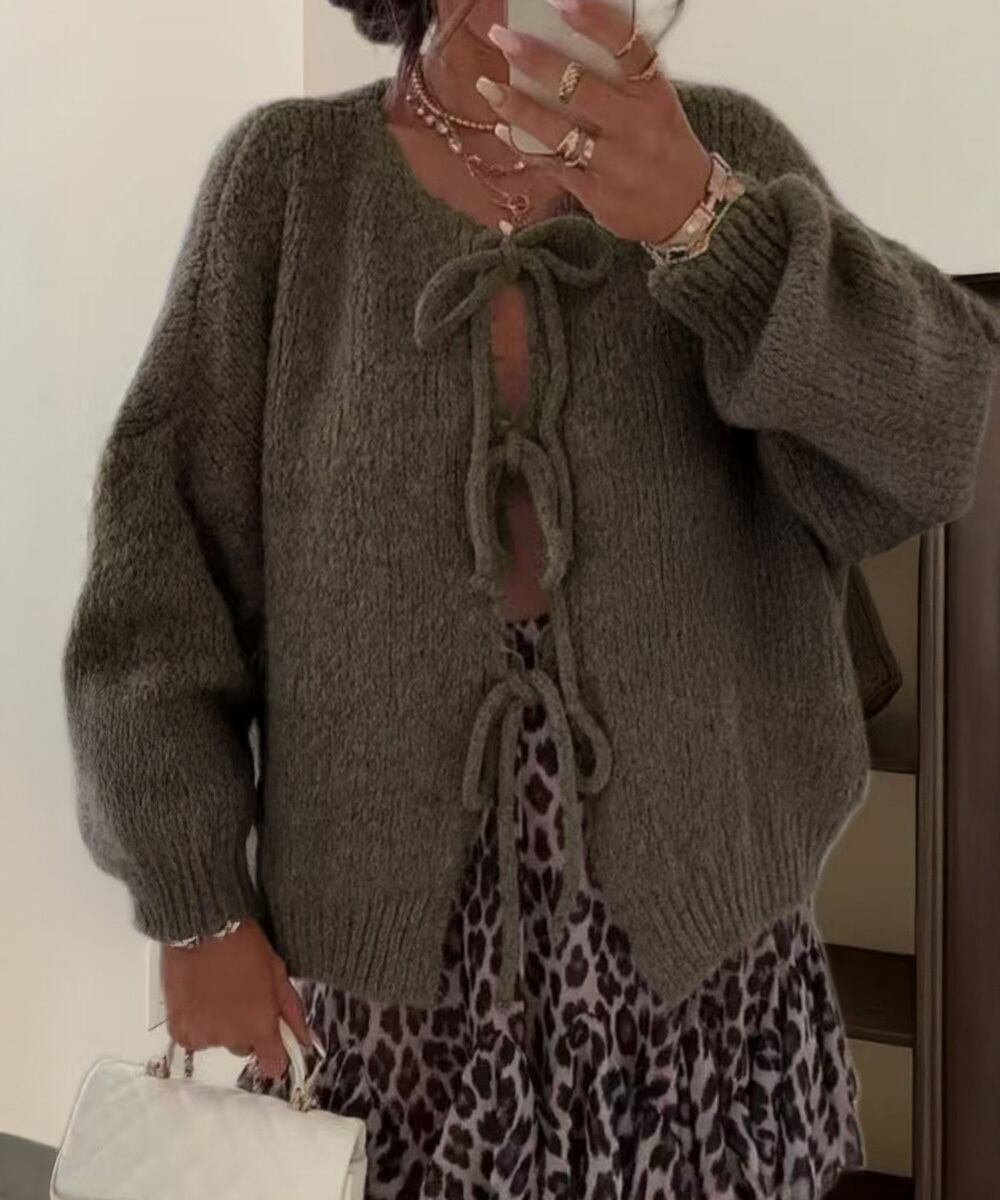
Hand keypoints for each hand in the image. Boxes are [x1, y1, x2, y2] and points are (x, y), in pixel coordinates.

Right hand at [161, 918, 311, 1079]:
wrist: (202, 928)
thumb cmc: (242, 945)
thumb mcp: (278, 973)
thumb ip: (293, 1013)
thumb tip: (305, 1040)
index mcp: (260, 1026)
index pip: (274, 1065)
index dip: (276, 1053)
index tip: (274, 1040)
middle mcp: (231, 1038)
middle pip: (245, 1048)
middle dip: (246, 1028)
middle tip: (243, 996)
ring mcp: (203, 1036)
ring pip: (218, 1041)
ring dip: (220, 1025)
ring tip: (219, 991)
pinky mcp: (179, 1029)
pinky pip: (193, 1039)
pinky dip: (197, 1024)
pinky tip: (201, 998)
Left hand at [475, 0, 713, 243]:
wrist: (687, 209)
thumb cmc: (662, 145)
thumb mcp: (655, 104)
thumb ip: (619, 80)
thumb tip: (559, 45)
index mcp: (655, 95)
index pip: (629, 48)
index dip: (595, 21)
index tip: (561, 1)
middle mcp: (638, 127)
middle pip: (581, 88)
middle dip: (536, 60)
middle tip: (502, 40)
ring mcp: (616, 164)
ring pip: (558, 131)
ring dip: (518, 108)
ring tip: (489, 87)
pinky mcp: (598, 194)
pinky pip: (553, 166)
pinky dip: (525, 146)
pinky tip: (503, 130)